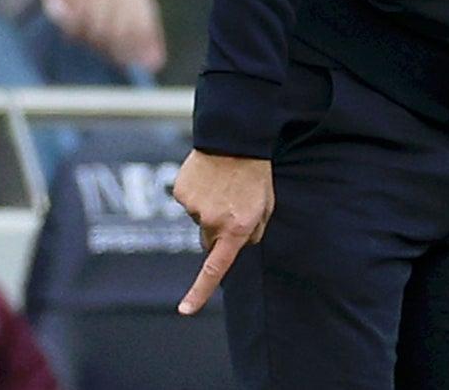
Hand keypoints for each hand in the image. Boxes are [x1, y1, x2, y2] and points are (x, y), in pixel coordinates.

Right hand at [173, 150, 273, 314]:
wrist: (236, 139)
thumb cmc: (257, 173)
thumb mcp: (267, 205)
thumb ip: (254, 231)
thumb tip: (239, 246)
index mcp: (237, 228)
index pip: (216, 268)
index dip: (200, 292)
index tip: (185, 310)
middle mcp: (213, 222)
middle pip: (209, 241)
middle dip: (218, 231)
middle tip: (232, 206)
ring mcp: (194, 208)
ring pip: (199, 219)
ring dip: (210, 207)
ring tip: (225, 184)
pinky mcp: (181, 193)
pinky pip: (188, 201)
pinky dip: (198, 193)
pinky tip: (211, 176)